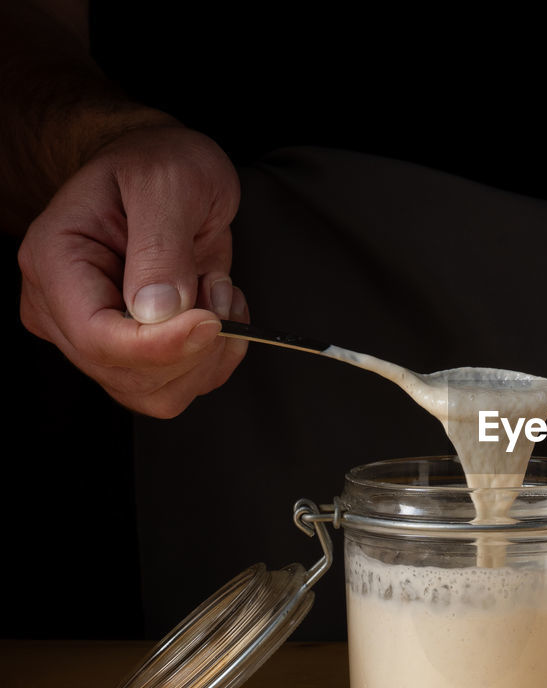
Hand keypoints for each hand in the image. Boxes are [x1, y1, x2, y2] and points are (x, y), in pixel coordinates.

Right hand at [18, 125, 248, 417]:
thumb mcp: (167, 180)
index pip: (97, 338)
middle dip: (192, 345)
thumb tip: (157, 311)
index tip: (211, 321)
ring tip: (214, 289)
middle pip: (128, 374)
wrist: (167, 168)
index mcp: (55, 262)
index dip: (160, 346)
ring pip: (157, 392)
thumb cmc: (159, 162)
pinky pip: (180, 384)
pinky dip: (216, 357)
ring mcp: (97, 336)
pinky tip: (217, 307)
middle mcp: (64, 308)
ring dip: (208, 353)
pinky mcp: (133, 352)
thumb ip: (161, 244)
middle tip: (213, 284)